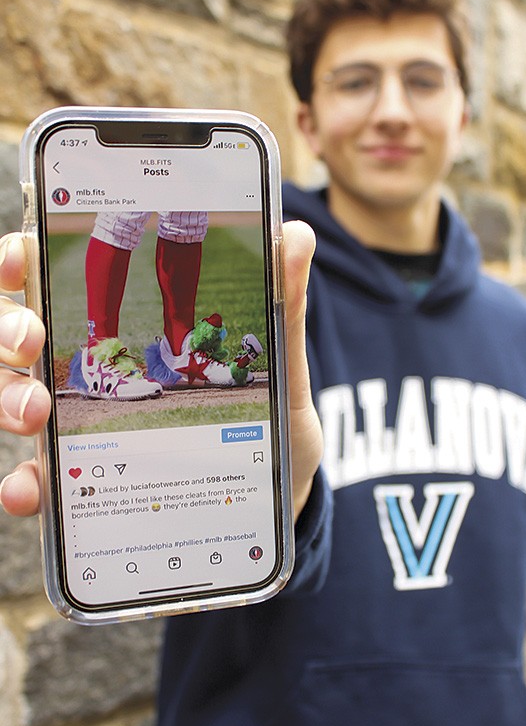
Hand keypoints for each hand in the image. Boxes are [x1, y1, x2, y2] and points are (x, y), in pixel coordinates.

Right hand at [0, 224, 321, 520]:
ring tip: (35, 412)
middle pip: (16, 334)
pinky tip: (30, 488)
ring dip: (9, 397)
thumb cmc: (274, 421)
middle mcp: (93, 370)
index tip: (22, 260)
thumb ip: (282, 304)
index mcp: (126, 327)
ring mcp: (86, 424)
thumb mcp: (281, 365)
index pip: (57, 280)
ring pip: (14, 397)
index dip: (21, 261)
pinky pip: (40, 478)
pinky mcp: (90, 480)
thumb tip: (296, 233)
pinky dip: (25, 482)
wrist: (283, 492)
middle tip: (31, 341)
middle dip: (7, 328)